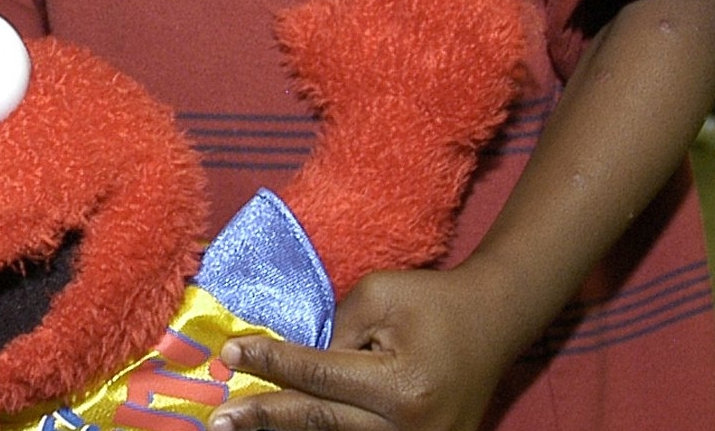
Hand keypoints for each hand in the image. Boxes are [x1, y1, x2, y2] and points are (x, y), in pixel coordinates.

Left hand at [208, 263, 526, 430]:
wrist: (495, 321)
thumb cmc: (432, 300)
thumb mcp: (377, 296)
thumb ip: (330, 332)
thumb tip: (286, 364)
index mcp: (400, 386)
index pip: (318, 376)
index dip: (270, 362)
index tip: (229, 352)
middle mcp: (411, 429)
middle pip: (320, 423)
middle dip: (264, 417)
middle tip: (219, 419)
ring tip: (242, 427)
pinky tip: (286, 429)